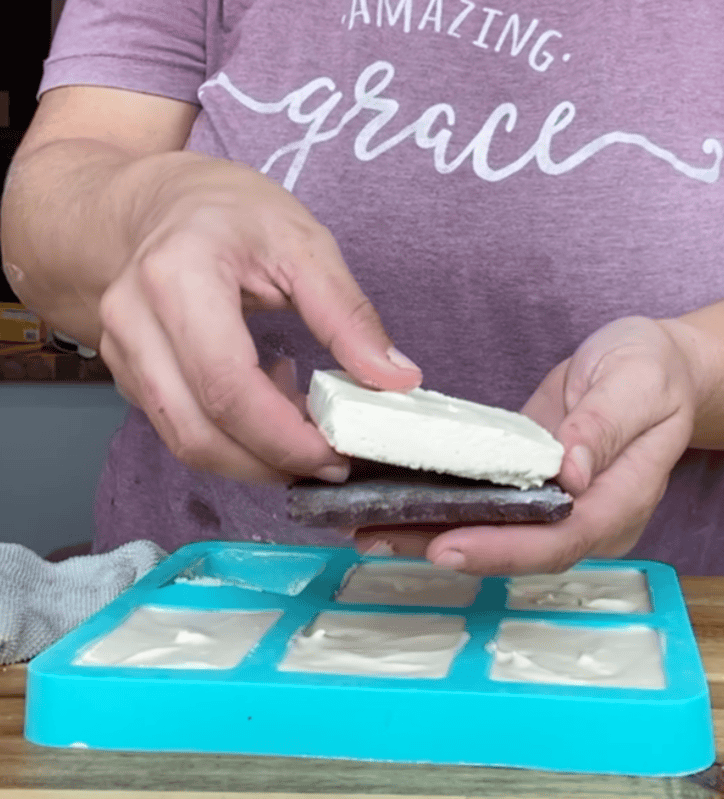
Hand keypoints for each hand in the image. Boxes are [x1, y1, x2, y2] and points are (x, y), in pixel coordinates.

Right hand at [99, 152, 421, 483]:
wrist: (157, 203)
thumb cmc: (231, 214)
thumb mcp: (303, 243)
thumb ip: (349, 315)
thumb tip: (397, 379)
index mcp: (179, 275)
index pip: (228, 387)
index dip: (284, 438)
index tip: (337, 454)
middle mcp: (134, 319)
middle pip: (200, 430)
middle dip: (271, 463)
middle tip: (329, 463)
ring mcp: (120, 352)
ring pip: (186, 442)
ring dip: (252, 459)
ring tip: (304, 432)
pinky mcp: (126, 376)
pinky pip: (180, 429)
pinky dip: (233, 440)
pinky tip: (270, 407)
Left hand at [355, 316, 696, 574]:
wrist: (653, 369)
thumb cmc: (652, 372)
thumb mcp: (638, 383)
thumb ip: (606, 426)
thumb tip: (569, 473)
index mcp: (619, 501)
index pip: (560, 540)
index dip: (502, 549)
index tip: (447, 546)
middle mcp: (584, 521)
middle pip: (515, 551)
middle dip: (446, 549)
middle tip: (378, 536)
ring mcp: (554, 512)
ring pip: (492, 537)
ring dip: (428, 535)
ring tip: (366, 527)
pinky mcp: (527, 493)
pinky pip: (483, 509)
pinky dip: (439, 510)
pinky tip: (392, 501)